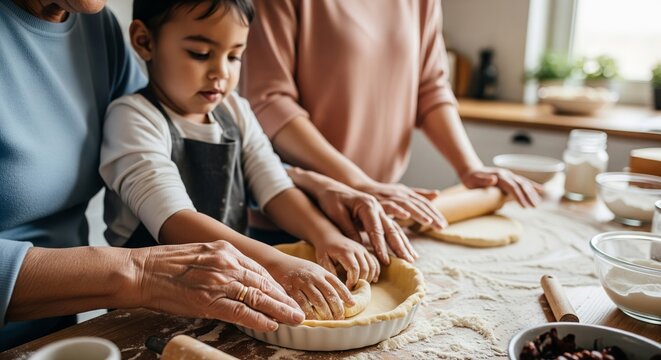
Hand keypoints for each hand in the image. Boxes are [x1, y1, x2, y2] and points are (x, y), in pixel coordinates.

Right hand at [134, 240, 303, 331]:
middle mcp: (226, 263)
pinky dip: (258, 318)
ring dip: (279, 310)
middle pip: (263, 283)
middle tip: (298, 310)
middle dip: (283, 298)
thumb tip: (236, 278)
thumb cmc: (164, 264)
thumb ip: (220, 263)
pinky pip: (240, 311)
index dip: (274, 285)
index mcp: (225, 250)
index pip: (258, 269)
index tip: (285, 295)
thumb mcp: (199, 253)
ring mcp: (219, 280)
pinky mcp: (208, 299)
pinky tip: (271, 324)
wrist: (140, 271)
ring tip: (294, 319)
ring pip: (257, 296)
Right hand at [267, 254, 354, 319]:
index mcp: (322, 272)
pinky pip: (302, 303)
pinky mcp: (291, 288)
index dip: (346, 295)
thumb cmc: (299, 269)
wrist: (278, 262)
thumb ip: (325, 280)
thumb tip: (339, 296)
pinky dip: (309, 313)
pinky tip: (313, 319)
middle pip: (330, 294)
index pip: (337, 284)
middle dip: (337, 308)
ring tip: (329, 320)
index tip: (352, 304)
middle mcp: (314, 276)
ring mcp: (303, 282)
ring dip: (325, 313)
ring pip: (318, 300)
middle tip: (340, 317)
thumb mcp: (315, 270)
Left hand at [313, 177, 416, 263]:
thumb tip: (360, 248)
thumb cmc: (331, 200)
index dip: (380, 246)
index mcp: (367, 205)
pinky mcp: (379, 215)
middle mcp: (377, 207)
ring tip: (412, 258)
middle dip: (399, 246)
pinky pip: (392, 228)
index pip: (376, 229)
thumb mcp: (337, 214)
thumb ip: (349, 230)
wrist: (331, 188)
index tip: (384, 260)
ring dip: (404, 244)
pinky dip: (400, 240)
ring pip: (395, 229)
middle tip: (407, 261)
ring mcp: (380, 211)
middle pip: (391, 229)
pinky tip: (406, 250)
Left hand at [313, 235, 379, 288]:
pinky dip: (375, 272)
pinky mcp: (366, 251)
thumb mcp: (322, 259)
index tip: (348, 288)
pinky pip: (375, 262)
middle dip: (360, 281)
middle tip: (354, 289)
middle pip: (365, 269)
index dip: (353, 281)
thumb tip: (338, 282)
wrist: (329, 236)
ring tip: (360, 285)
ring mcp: (363, 250)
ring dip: (368, 278)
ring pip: (372, 266)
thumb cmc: (325, 249)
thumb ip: (329, 270)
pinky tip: (373, 280)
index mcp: (345, 252)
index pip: (354, 269)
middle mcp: (357, 249)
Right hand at [356, 181, 447, 230]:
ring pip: (406, 205)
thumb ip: (416, 197)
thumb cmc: (378, 198)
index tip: (443, 225)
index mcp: (405, 195)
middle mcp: (399, 195)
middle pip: (418, 205)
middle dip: (431, 215)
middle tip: (442, 227)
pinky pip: (389, 206)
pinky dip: (397, 209)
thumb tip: (436, 194)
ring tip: (428, 222)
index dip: (434, 213)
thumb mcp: (398, 198)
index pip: (423, 204)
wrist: (355, 191)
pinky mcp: (378, 202)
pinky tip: (405, 215)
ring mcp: (389, 198)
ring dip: (418, 213)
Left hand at [460, 167, 542, 207]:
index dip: (519, 196)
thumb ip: (484, 180)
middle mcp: (506, 175)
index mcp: (499, 176)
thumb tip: (494, 179)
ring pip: (524, 183)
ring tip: (538, 203)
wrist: (471, 171)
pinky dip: (532, 186)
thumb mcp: (474, 180)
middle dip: (528, 196)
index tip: (524, 206)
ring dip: (532, 193)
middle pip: (521, 185)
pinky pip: (523, 182)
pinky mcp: (510, 178)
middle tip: (534, 207)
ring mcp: (509, 176)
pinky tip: (541, 190)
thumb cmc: (471, 179)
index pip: (512, 187)